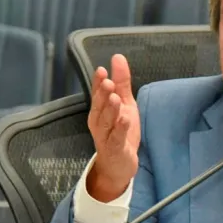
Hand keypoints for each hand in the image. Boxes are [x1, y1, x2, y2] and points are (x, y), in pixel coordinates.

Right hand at [86, 54, 140, 201]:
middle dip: (102, 95)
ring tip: (115, 98)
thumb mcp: (125, 104)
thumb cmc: (120, 132)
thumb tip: (117, 57)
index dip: (98, 83)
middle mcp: (98, 122)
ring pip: (106, 122)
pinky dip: (120, 129)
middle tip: (107, 82)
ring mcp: (105, 136)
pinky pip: (116, 138)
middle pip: (99, 107)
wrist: (118, 165)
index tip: (101, 70)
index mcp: (100, 110)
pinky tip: (125, 119)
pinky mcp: (115, 149)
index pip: (97, 94)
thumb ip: (122, 82)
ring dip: (110, 110)